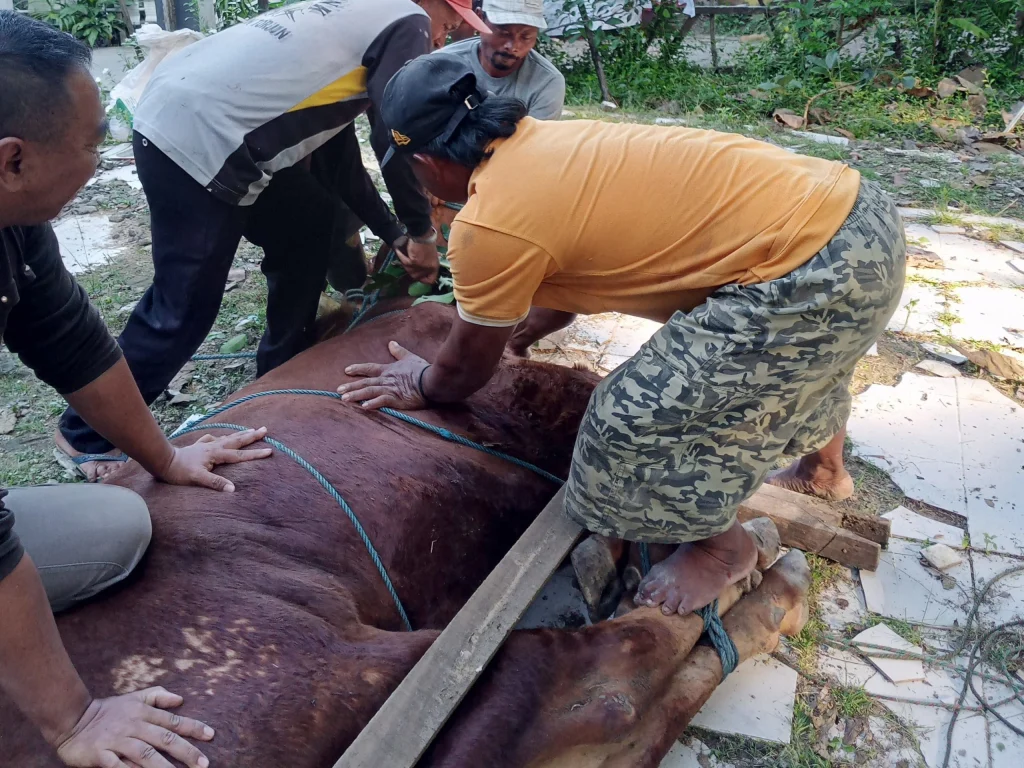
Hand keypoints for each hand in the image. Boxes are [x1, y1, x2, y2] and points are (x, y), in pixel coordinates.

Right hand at [54, 687, 212, 767]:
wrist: (72, 719)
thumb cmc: (108, 710)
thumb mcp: (134, 697)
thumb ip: (158, 696)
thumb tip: (180, 699)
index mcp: (143, 712)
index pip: (173, 721)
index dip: (193, 728)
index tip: (211, 735)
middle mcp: (134, 725)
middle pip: (164, 740)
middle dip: (186, 752)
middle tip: (203, 764)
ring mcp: (117, 741)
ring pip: (145, 754)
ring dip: (164, 767)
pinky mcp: (101, 755)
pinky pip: (119, 767)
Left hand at [158, 428, 272, 491]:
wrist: (163, 461)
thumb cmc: (180, 472)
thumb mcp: (198, 479)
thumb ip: (215, 483)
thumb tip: (233, 489)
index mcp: (216, 454)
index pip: (240, 455)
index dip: (256, 454)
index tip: (270, 451)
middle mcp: (213, 447)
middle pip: (236, 440)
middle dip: (251, 436)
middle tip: (264, 429)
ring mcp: (206, 445)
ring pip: (227, 438)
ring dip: (239, 434)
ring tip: (250, 429)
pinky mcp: (198, 446)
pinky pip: (212, 439)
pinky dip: (219, 437)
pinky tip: (219, 437)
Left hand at [337, 341, 429, 409]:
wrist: (431, 379)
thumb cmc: (422, 370)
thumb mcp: (410, 357)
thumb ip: (399, 351)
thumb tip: (391, 343)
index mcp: (388, 370)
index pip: (369, 368)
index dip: (357, 369)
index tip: (346, 371)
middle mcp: (386, 379)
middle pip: (365, 382)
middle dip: (351, 386)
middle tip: (338, 390)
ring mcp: (390, 389)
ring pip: (369, 391)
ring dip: (356, 395)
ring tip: (344, 399)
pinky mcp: (397, 399)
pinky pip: (382, 401)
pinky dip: (373, 404)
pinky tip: (363, 407)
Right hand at [393, 237, 438, 284]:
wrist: (422, 234)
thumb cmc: (427, 242)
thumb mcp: (431, 256)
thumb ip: (427, 264)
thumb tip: (420, 270)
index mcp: (435, 267)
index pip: (430, 280)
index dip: (423, 280)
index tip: (418, 277)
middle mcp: (429, 268)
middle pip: (416, 277)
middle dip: (410, 270)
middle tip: (407, 262)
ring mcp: (421, 266)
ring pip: (409, 271)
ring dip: (405, 264)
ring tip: (403, 255)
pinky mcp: (414, 261)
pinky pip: (405, 262)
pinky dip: (401, 256)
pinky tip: (399, 251)